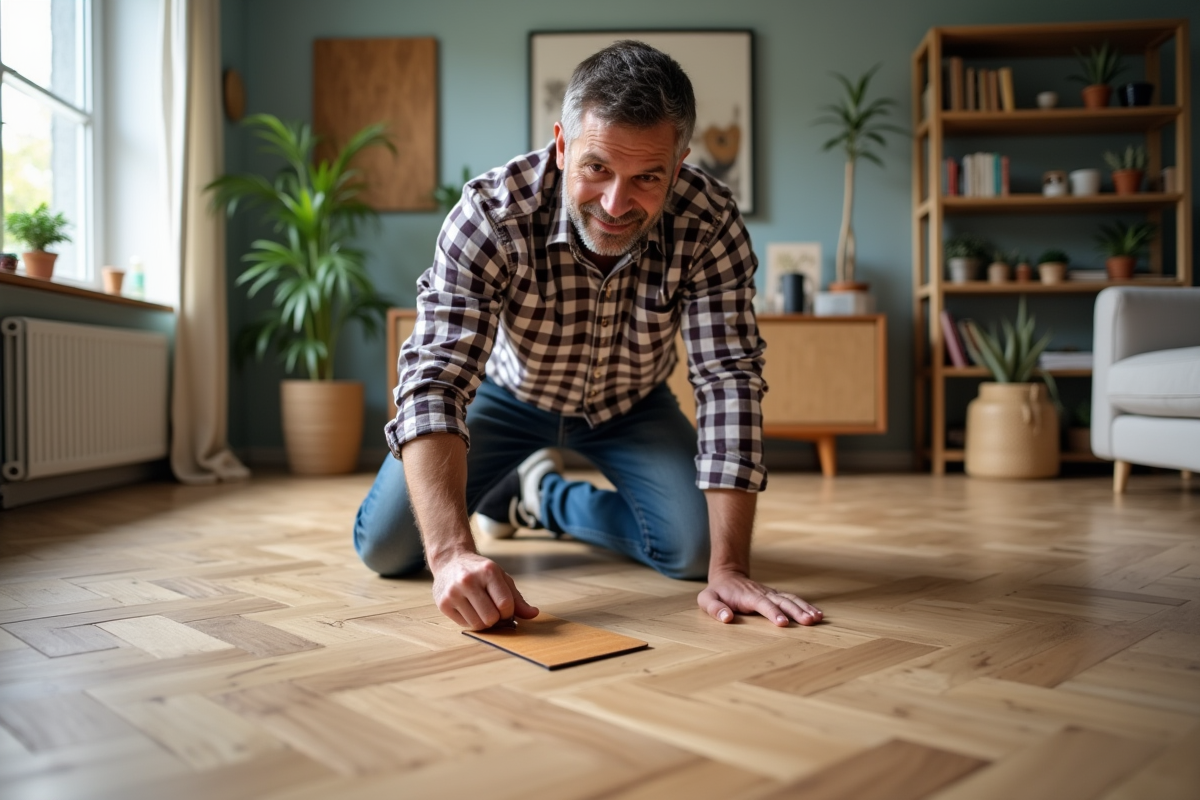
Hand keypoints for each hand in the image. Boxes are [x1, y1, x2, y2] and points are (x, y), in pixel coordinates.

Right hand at [430, 551, 538, 630]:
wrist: (451, 562)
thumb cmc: (480, 572)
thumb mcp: (501, 578)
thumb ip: (517, 598)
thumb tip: (533, 614)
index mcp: (488, 571)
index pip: (505, 605)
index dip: (509, 612)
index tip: (505, 608)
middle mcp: (468, 580)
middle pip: (492, 618)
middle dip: (496, 619)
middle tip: (493, 610)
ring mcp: (454, 592)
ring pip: (478, 624)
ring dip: (484, 622)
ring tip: (482, 610)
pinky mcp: (443, 603)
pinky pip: (465, 625)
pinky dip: (471, 622)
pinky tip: (470, 609)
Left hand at [698, 570, 822, 626]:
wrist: (728, 576)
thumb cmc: (717, 591)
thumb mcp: (707, 599)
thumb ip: (715, 608)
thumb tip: (726, 618)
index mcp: (748, 596)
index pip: (763, 604)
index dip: (773, 613)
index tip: (783, 623)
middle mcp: (763, 594)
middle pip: (782, 602)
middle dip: (796, 611)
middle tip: (809, 621)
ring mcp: (772, 594)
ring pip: (791, 599)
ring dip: (805, 608)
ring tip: (818, 618)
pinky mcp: (777, 596)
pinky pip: (793, 600)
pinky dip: (806, 606)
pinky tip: (818, 614)